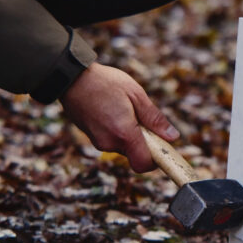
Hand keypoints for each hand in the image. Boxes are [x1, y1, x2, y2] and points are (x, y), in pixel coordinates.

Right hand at [60, 63, 178, 172]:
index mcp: (124, 133)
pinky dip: (117, 130)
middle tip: (141, 116)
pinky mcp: (92, 137)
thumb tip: (172, 136)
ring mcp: (98, 141)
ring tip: (124, 108)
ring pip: (123, 146)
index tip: (161, 145)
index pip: (144, 164)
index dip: (155, 160)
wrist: (71, 78)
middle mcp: (109, 143)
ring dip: (129, 133)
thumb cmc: (105, 83)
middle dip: (143, 140)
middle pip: (135, 154)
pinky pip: (112, 139)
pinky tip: (112, 109)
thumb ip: (154, 118)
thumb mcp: (136, 95)